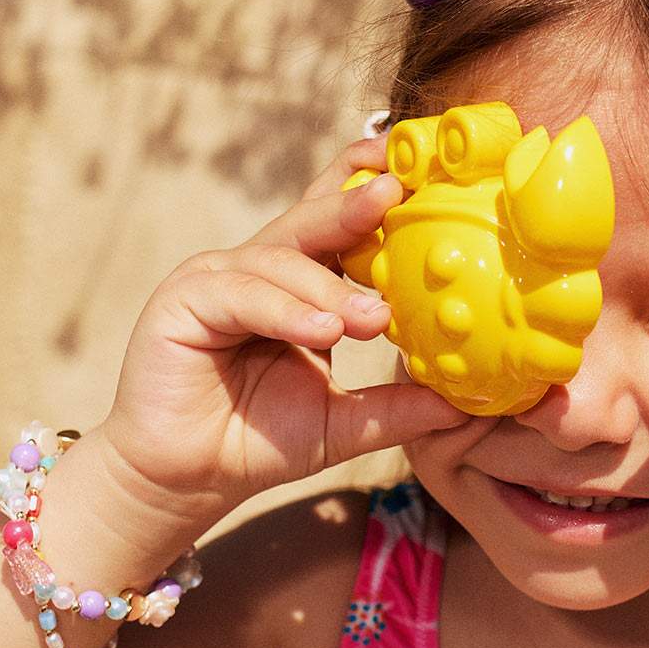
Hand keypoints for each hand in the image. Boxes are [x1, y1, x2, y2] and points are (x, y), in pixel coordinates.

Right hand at [95, 133, 461, 531]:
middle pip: (311, 220)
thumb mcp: (343, 421)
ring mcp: (217, 278)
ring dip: (329, 287)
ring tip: (371, 317)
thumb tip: (465, 400)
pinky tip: (321, 331)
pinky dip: (284, 310)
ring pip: (281, 260)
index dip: (369, 185)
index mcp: (298, 281)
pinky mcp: (183, 301)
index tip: (417, 167)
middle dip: (354, 204)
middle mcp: (258, 268)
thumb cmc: (258, 440)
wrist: (186, 480)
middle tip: (397, 192)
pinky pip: (241, 293)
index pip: (337, 219)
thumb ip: (396, 406)